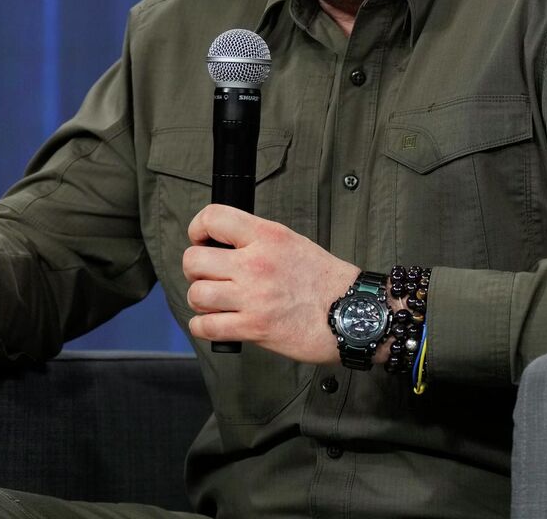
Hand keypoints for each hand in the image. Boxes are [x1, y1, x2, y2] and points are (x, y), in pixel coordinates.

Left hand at [182, 206, 359, 364]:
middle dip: (195, 270)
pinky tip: (215, 324)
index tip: (201, 239)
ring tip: (214, 303)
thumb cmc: (326, 280)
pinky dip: (203, 327)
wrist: (352, 312)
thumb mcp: (293, 242)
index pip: (213, 218)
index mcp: (267, 236)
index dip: (198, 228)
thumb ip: (258, 241)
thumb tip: (224, 246)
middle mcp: (256, 263)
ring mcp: (253, 297)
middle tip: (209, 277)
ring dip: (200, 301)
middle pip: (194, 260)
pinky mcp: (253, 328)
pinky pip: (206, 327)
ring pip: (196, 294)